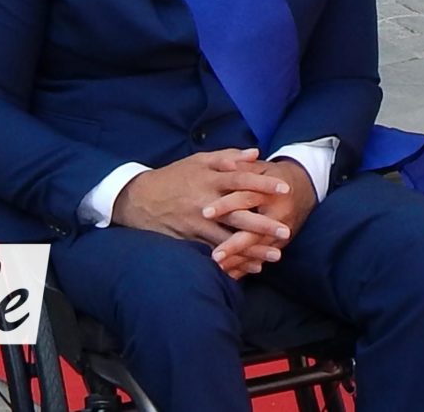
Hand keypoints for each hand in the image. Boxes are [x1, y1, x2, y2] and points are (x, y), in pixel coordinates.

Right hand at [111, 147, 294, 271]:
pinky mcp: (189, 240)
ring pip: (228, 238)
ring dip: (252, 249)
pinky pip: (213, 252)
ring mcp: (196, 223)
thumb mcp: (198, 161)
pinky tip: (249, 269)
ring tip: (274, 256)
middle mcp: (205, 202)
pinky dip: (232, 261)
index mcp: (209, 179)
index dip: (263, 185)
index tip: (285, 190)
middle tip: (286, 231)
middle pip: (238, 214)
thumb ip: (228, 157)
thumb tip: (256, 153)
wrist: (138, 199)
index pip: (241, 180)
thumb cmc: (173, 177)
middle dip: (263, 224)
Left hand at [209, 158, 317, 273]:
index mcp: (270, 191)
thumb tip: (224, 164)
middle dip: (234, 244)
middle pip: (254, 231)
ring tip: (218, 268)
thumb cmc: (274, 176)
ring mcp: (282, 231)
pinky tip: (229, 275)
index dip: (226, 205)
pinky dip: (246, 267)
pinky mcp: (282, 243)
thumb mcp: (261, 168)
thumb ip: (242, 167)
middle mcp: (279, 213)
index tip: (205, 213)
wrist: (305, 187)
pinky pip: (263, 257)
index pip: (246, 198)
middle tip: (214, 255)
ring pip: (259, 249)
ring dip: (239, 260)